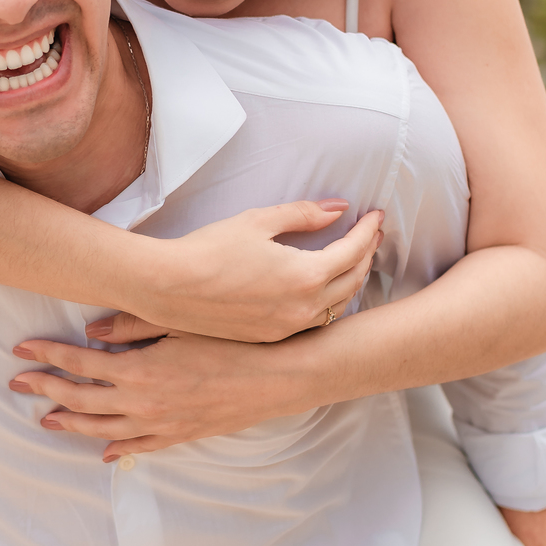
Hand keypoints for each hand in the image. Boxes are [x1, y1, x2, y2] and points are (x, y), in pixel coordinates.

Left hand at [10, 324, 301, 458]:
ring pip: (102, 428)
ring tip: (46, 419)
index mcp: (138, 370)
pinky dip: (117, 448)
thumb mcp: (180, 323)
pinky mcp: (180, 436)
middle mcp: (141, 402)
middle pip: (80, 398)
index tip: (20, 350)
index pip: (79, 362)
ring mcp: (159, 424)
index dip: (46, 355)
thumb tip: (92, 328)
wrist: (276, 378)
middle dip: (45, 390)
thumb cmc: (231, 342)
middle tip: (17, 384)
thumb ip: (133, 325)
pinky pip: (139, 447)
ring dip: (71, 423)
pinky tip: (104, 450)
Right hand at [130, 202, 382, 342]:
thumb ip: (304, 214)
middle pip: (353, 280)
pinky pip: (313, 321)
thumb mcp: (259, 221)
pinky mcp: (270, 338)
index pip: (353, 251)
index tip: (376, 215)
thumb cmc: (209, 250)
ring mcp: (288, 328)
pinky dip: (328, 302)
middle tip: (370, 236)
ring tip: (353, 261)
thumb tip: (338, 208)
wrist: (168, 288)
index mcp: (306, 276)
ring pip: (337, 306)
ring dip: (351, 281)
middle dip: (366, 255)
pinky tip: (322, 290)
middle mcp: (303, 308)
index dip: (368, 230)